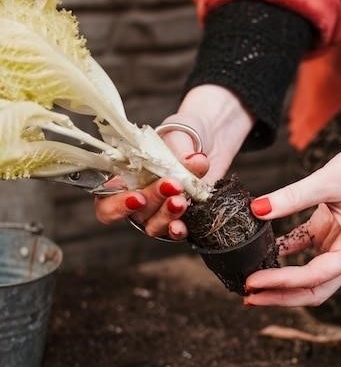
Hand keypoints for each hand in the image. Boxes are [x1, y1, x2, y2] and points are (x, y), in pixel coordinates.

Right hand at [95, 85, 253, 238]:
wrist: (209, 138)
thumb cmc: (181, 134)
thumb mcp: (176, 135)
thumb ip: (179, 149)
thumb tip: (193, 160)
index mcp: (123, 177)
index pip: (106, 201)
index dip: (117, 205)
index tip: (137, 196)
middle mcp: (137, 198)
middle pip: (135, 213)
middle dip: (153, 200)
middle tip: (172, 185)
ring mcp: (158, 211)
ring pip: (153, 225)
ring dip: (166, 215)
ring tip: (181, 201)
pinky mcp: (180, 217)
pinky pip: (174, 232)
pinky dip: (177, 231)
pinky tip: (181, 227)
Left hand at [245, 90, 340, 306]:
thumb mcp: (328, 180)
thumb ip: (291, 197)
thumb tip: (256, 210)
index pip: (313, 277)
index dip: (281, 282)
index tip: (253, 281)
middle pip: (312, 289)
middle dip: (280, 296)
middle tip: (248, 296)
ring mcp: (338, 243)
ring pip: (307, 274)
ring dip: (280, 279)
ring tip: (251, 280)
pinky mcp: (328, 229)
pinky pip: (302, 248)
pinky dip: (283, 252)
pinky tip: (260, 251)